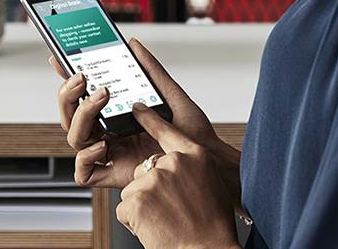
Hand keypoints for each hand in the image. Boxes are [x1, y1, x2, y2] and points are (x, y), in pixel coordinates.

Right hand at [49, 38, 223, 188]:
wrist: (209, 163)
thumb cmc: (193, 134)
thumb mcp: (171, 94)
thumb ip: (151, 70)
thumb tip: (133, 45)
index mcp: (116, 114)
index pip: (83, 96)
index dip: (67, 80)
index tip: (59, 59)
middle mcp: (108, 133)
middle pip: (71, 116)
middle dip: (67, 95)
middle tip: (82, 77)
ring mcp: (109, 154)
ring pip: (74, 137)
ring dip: (80, 115)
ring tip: (101, 99)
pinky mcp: (113, 175)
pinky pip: (83, 172)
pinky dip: (86, 157)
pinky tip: (104, 143)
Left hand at [115, 103, 242, 248]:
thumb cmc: (213, 225)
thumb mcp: (210, 184)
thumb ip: (190, 168)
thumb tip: (172, 165)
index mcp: (195, 156)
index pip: (167, 131)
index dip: (150, 120)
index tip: (137, 110)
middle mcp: (173, 163)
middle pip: (146, 169)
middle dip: (151, 190)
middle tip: (171, 210)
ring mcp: (152, 180)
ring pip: (133, 190)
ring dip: (143, 207)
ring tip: (165, 221)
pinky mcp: (135, 199)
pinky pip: (125, 208)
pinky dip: (135, 222)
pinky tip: (154, 228)